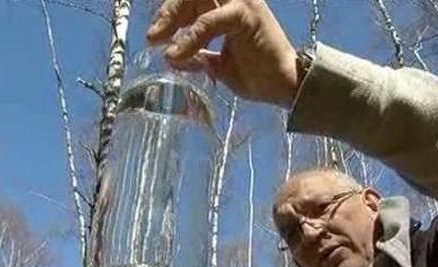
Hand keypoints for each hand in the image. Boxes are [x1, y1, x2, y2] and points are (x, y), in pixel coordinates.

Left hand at [147, 0, 299, 106]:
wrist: (284, 86)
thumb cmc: (257, 75)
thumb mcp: (218, 64)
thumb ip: (198, 55)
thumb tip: (172, 57)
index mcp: (228, 6)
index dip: (170, 14)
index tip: (155, 36)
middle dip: (168, 12)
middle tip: (153, 37)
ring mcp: (241, 2)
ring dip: (174, 18)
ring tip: (158, 41)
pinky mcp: (244, 14)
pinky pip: (207, 22)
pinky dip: (190, 38)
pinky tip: (178, 55)